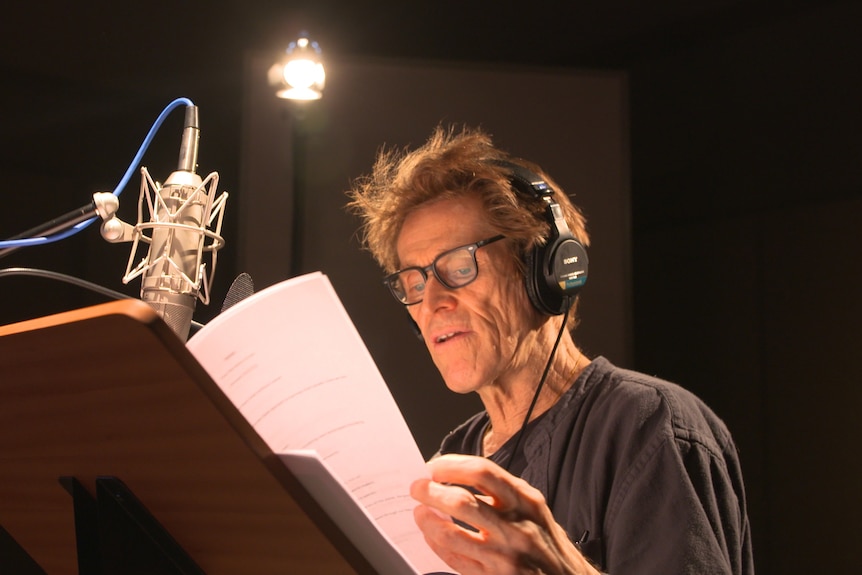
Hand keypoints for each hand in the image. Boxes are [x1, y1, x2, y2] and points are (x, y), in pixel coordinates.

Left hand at [410, 454, 600, 574]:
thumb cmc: (546, 543)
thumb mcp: (534, 509)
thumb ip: (503, 493)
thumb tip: (458, 476)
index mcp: (526, 501)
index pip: (483, 472)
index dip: (451, 465)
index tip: (434, 466)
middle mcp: (517, 527)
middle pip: (462, 501)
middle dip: (430, 491)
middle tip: (417, 487)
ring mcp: (505, 556)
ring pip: (451, 533)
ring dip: (427, 520)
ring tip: (419, 511)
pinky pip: (455, 559)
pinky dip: (437, 543)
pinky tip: (430, 535)